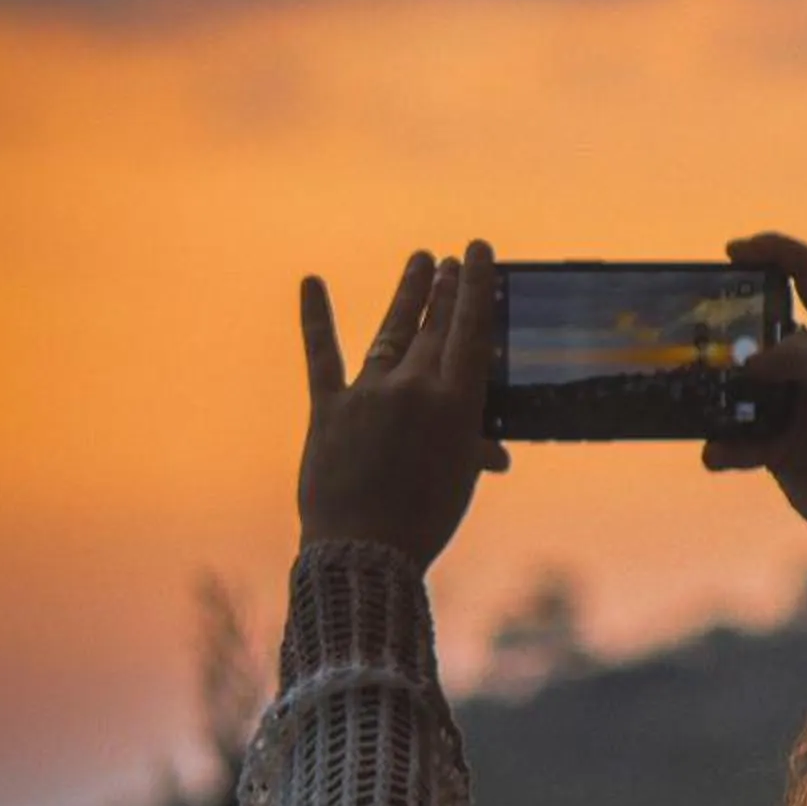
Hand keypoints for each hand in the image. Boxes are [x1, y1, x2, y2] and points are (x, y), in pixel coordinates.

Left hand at [297, 244, 509, 571]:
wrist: (364, 552)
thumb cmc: (423, 523)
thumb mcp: (459, 483)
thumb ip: (473, 451)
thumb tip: (495, 453)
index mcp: (455, 407)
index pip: (470, 332)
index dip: (474, 287)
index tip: (476, 253)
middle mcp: (414, 389)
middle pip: (433, 326)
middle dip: (444, 288)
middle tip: (450, 260)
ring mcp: (369, 395)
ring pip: (392, 331)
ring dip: (407, 295)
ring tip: (419, 262)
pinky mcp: (328, 408)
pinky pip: (322, 356)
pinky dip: (316, 318)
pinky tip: (311, 282)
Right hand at [704, 232, 806, 618]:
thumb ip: (795, 352)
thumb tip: (748, 365)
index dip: (774, 251)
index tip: (732, 251)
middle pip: (762, 326)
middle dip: (730, 329)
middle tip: (700, 330)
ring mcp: (793, 400)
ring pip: (741, 384)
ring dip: (718, 394)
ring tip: (698, 396)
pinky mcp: (776, 441)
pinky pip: (736, 436)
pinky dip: (725, 446)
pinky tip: (718, 453)